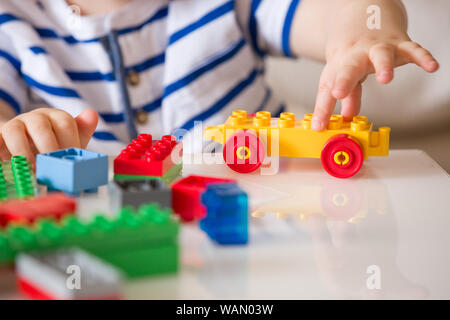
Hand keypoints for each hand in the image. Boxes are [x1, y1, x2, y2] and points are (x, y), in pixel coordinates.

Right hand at [0, 108, 97, 162]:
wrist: (24, 146)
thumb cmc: (52, 145)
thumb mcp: (70, 141)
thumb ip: (82, 132)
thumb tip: (92, 114)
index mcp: (56, 116)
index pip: (65, 123)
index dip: (69, 141)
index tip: (71, 160)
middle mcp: (35, 117)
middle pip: (41, 126)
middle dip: (47, 147)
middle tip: (52, 166)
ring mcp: (14, 125)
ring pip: (15, 132)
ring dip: (23, 152)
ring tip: (31, 170)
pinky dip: (2, 153)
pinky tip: (10, 167)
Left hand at [311, 35, 438, 130]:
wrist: (364, 20)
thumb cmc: (352, 54)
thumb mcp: (342, 75)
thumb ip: (347, 98)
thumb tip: (345, 119)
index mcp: (339, 67)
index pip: (328, 89)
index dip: (323, 107)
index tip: (319, 125)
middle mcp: (357, 57)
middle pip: (349, 67)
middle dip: (343, 80)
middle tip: (338, 93)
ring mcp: (378, 49)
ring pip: (380, 55)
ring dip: (383, 66)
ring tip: (386, 79)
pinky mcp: (400, 45)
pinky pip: (413, 50)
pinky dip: (422, 57)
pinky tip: (431, 67)